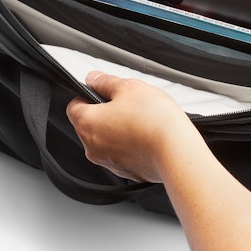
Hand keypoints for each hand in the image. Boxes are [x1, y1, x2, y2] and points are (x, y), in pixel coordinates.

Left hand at [65, 71, 201, 182]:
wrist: (176, 151)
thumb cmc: (153, 120)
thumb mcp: (129, 88)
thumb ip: (106, 82)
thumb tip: (93, 79)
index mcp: (87, 124)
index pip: (74, 106)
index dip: (87, 95)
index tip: (103, 91)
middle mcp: (92, 147)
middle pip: (90, 124)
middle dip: (105, 112)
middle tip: (128, 103)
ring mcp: (108, 162)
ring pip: (106, 139)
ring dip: (118, 128)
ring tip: (141, 119)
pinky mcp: (126, 171)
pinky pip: (122, 153)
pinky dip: (130, 144)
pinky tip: (147, 135)